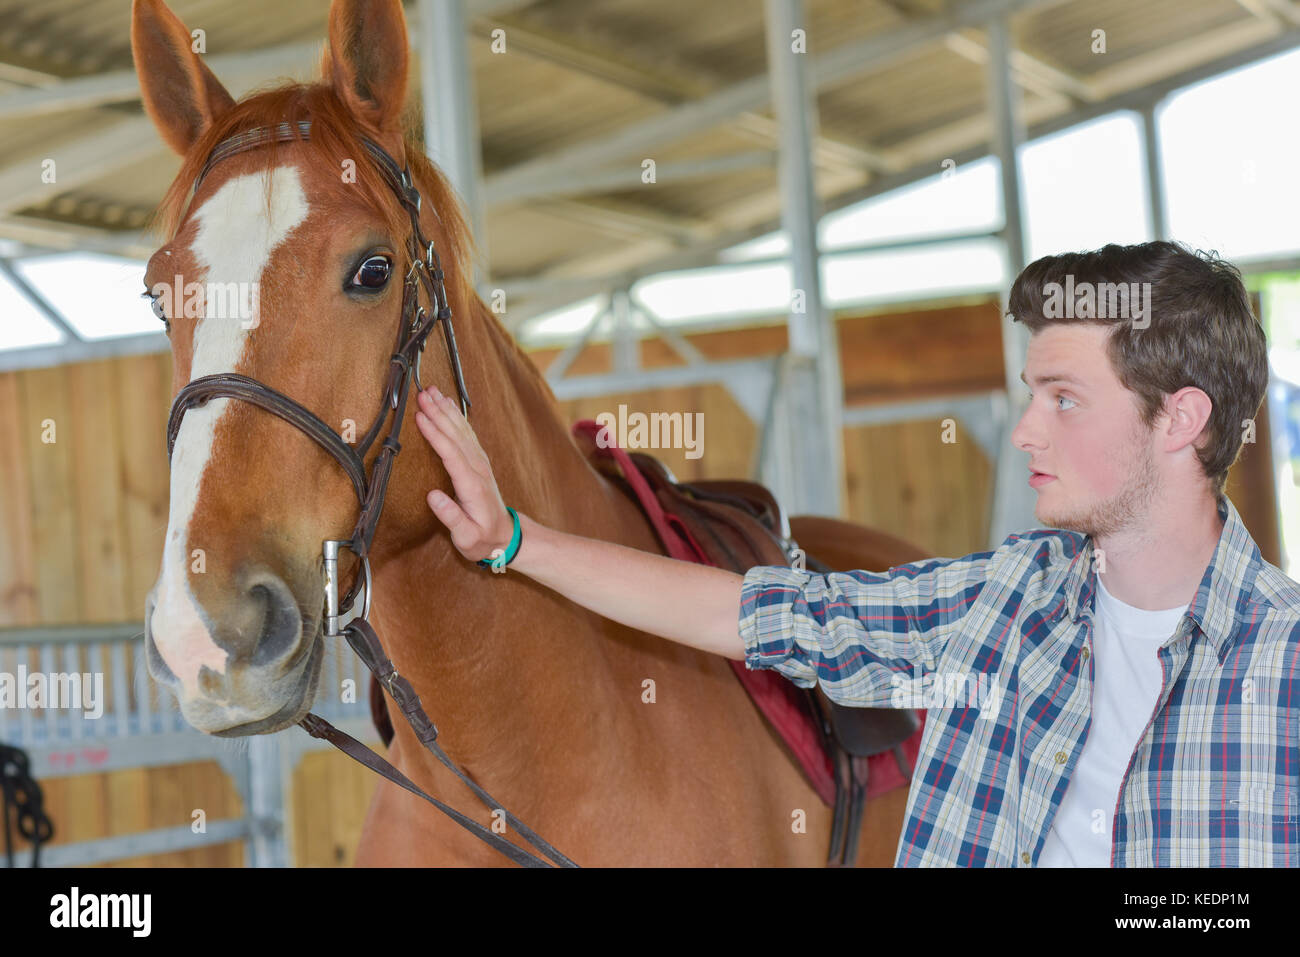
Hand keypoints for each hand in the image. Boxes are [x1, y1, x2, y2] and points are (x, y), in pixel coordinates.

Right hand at [414, 385, 513, 562]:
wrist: (505, 537)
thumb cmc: (482, 539)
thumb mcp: (466, 537)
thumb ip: (451, 517)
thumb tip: (432, 495)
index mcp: (471, 485)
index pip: (451, 454)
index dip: (436, 434)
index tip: (420, 417)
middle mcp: (478, 469)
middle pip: (456, 435)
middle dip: (439, 413)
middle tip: (422, 393)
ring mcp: (480, 463)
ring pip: (462, 430)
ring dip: (447, 410)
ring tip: (432, 391)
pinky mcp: (478, 462)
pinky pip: (466, 434)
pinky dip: (457, 417)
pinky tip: (448, 405)